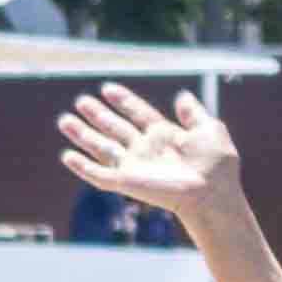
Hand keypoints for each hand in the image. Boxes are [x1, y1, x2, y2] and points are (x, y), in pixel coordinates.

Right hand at [54, 83, 243, 225]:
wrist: (212, 193)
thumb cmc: (216, 165)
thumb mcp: (209, 130)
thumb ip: (194, 113)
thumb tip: (182, 96)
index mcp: (165, 135)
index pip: (138, 113)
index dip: (124, 101)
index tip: (108, 88)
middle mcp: (146, 149)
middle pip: (116, 128)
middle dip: (98, 115)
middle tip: (80, 101)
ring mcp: (135, 166)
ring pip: (102, 148)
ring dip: (83, 135)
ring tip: (64, 120)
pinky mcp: (127, 182)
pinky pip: (99, 175)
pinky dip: (83, 167)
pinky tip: (67, 156)